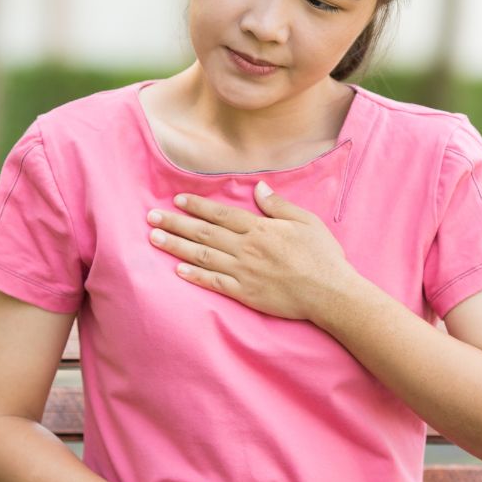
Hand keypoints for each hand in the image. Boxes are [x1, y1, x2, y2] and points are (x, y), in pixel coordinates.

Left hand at [146, 182, 354, 319]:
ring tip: (154, 238)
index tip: (177, 199)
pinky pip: (214, 282)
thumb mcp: (306, 222)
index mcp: (260, 229)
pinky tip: (177, 269)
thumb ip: (279, 205)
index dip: (197, 206)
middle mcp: (247, 248)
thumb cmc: (323, 257)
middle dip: (175, 223)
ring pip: (202, 256)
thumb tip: (259, 188)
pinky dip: (194, 276)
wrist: (330, 293)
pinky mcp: (245, 293)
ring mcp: (244, 272)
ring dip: (176, 246)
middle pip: (204, 233)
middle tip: (151, 216)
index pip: (221, 214)